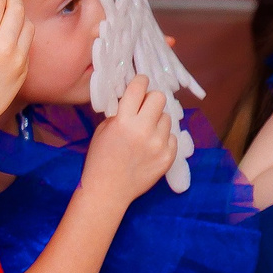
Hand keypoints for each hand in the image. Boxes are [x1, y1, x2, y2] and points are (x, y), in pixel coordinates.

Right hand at [79, 77, 176, 204]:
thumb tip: (136, 99)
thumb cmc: (100, 160)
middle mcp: (144, 130)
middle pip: (160, 97)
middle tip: (145, 109)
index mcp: (124, 121)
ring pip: (167, 118)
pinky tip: (151, 147)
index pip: (139, 87)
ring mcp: (159, 144)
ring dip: (157, 121)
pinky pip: (172, 137)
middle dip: (151, 100)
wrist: (107, 191)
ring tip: (146, 134)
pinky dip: (163, 139)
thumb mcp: (103, 130)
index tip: (140, 83)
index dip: (140, 81)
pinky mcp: (168, 157)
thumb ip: (120, 113)